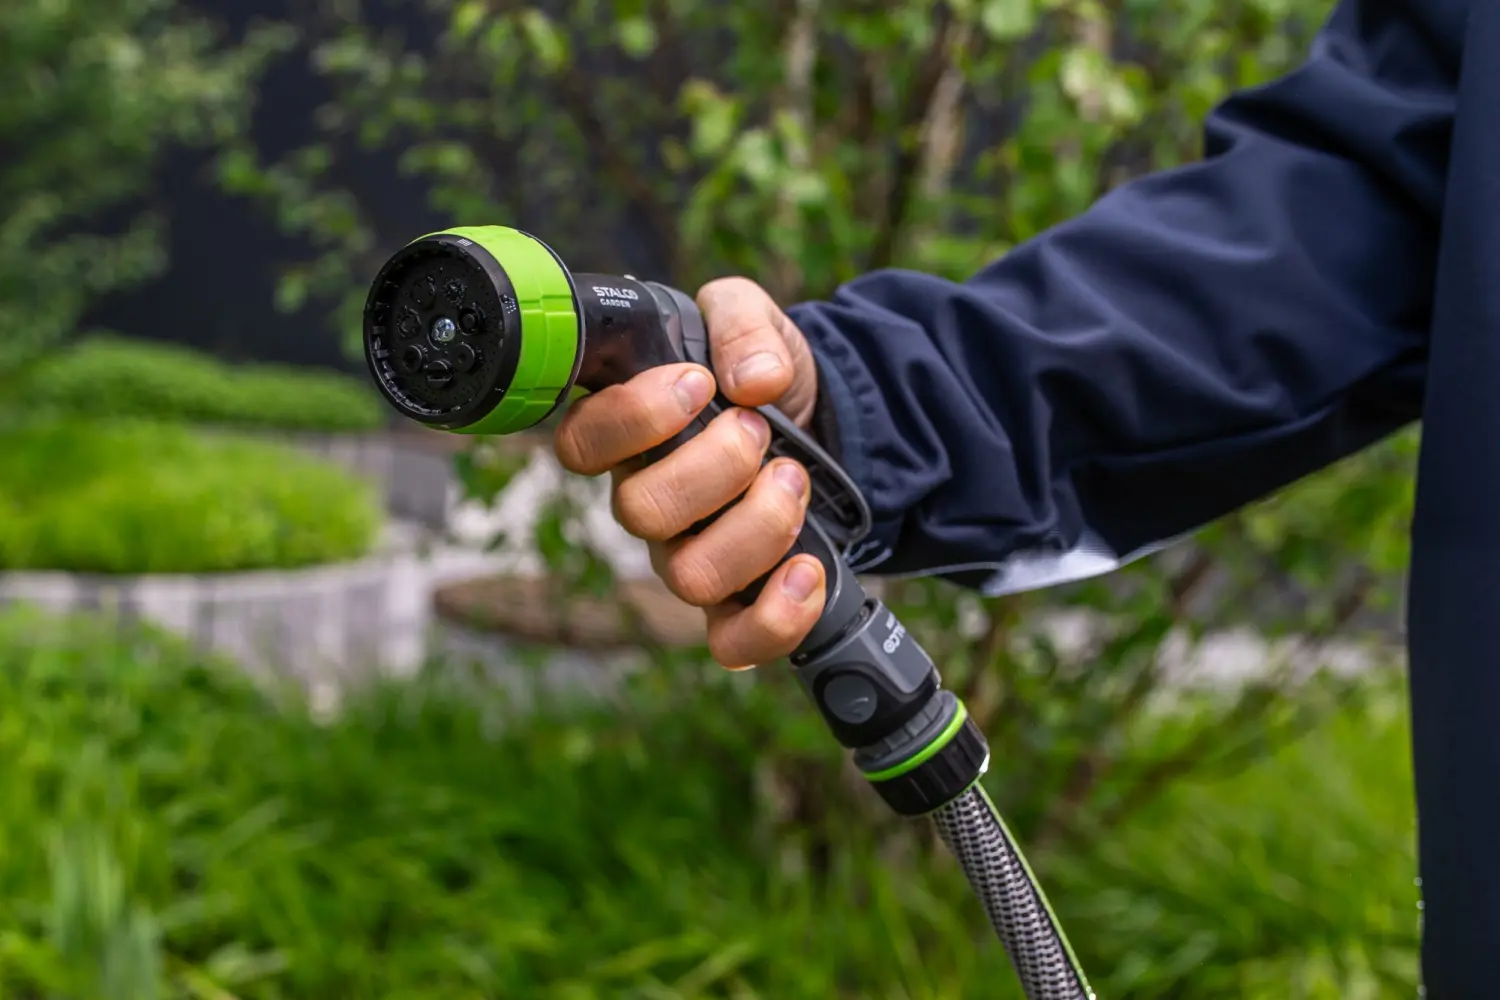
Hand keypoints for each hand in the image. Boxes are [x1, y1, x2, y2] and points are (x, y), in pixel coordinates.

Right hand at [553, 277, 824, 668]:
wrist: (827, 418)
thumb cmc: (764, 372)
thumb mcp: (754, 320)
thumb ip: (742, 324)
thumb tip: (755, 379)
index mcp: (632, 435)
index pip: (582, 444)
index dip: (633, 418)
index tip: (697, 384)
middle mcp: (650, 503)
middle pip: (642, 513)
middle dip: (717, 466)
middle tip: (760, 430)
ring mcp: (689, 557)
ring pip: (691, 576)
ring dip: (757, 524)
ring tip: (794, 480)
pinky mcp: (739, 602)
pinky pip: (733, 641)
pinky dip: (776, 615)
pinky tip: (808, 569)